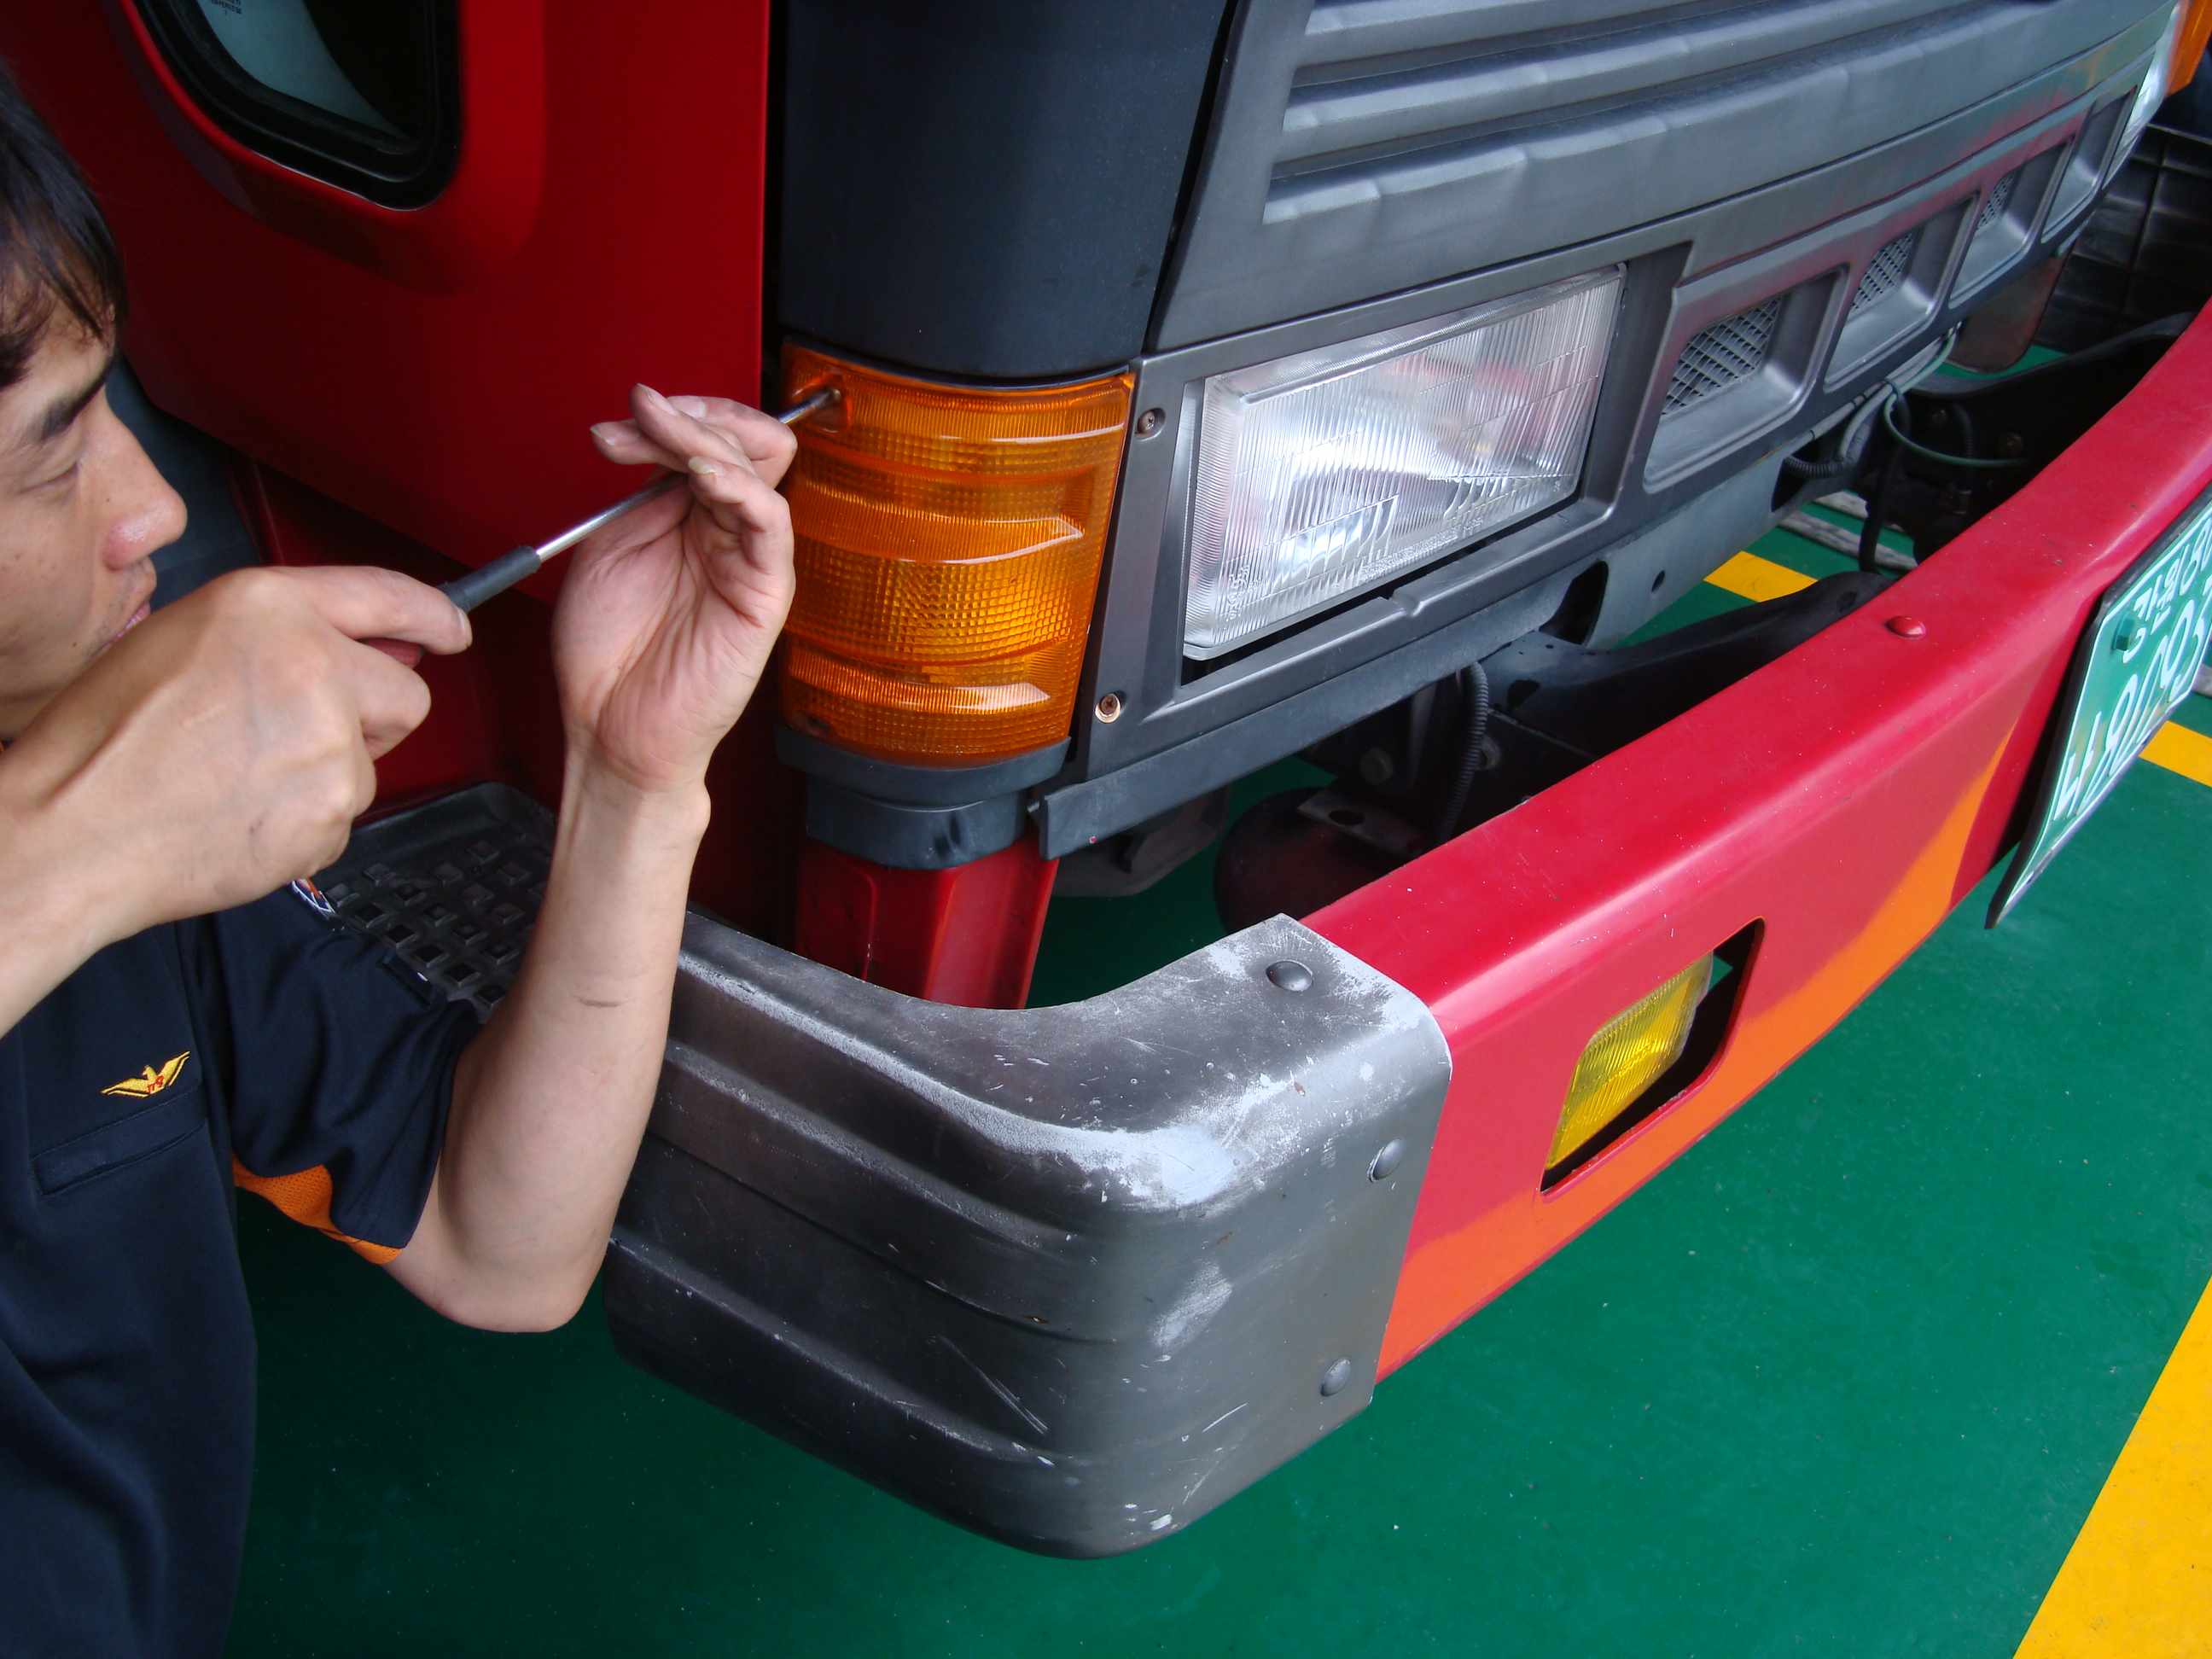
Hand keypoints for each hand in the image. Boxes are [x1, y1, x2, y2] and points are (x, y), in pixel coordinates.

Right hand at [0, 564, 468, 947]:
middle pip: (406, 695)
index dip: (433, 615)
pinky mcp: (333, 807)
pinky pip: (344, 815)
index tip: (452, 629)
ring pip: (371, 761)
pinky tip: (244, 815)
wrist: (74, 829)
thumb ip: (280, 633)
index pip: (387, 595)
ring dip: (326, 774)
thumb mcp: (181, 639)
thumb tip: (376, 653)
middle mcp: (311, 663)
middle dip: (372, 718)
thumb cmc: (104, 742)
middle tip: (295, 736)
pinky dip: (306, 822)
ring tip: (240, 779)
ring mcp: (329, 738)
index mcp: (267, 606)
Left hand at [560, 386, 796, 795]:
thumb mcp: (610, 547)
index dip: (663, 420)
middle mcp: (725, 531)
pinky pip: (772, 522)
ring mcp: (748, 558)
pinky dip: (741, 487)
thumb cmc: (610, 654)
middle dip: (685, 415)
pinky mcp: (765, 590)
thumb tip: (655, 434)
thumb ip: (641, 492)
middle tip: (636, 417)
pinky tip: (702, 475)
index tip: (614, 427)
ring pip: (758, 466)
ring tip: (661, 432)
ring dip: (706, 436)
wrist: (612, 727)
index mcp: (689, 519)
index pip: (703, 440)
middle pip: (740, 440)